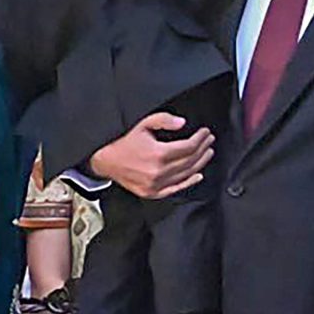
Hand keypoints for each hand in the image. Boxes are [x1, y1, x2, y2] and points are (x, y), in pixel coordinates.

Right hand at [88, 111, 213, 198]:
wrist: (104, 160)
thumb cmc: (121, 142)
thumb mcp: (140, 125)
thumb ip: (162, 120)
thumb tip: (182, 123)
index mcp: (158, 154)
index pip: (188, 147)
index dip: (200, 139)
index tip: (205, 133)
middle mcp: (159, 171)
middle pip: (191, 160)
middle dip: (203, 149)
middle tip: (209, 140)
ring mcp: (156, 184)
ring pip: (187, 174)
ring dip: (200, 163)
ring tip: (207, 153)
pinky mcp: (153, 192)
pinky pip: (176, 188)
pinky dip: (189, 182)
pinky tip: (197, 175)